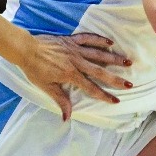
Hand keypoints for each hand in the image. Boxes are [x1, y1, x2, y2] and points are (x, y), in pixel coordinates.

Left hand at [17, 32, 133, 119]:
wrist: (25, 49)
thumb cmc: (34, 70)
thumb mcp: (47, 87)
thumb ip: (60, 100)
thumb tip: (67, 117)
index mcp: (71, 75)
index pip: (91, 88)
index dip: (104, 95)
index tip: (116, 100)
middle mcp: (76, 62)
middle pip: (100, 71)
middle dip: (116, 79)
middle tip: (129, 84)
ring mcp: (75, 49)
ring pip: (98, 54)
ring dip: (114, 58)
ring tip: (127, 62)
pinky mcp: (71, 40)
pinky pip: (88, 38)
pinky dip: (99, 39)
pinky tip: (110, 42)